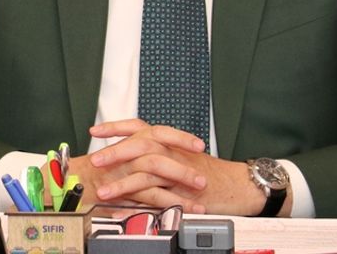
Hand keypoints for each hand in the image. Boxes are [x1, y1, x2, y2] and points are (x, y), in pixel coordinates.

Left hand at [87, 119, 282, 215]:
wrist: (241, 185)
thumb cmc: (212, 174)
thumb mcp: (182, 159)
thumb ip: (159, 156)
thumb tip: (132, 159)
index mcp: (168, 141)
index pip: (139, 126)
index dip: (116, 127)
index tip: (95, 130)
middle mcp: (172, 151)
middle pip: (140, 143)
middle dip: (114, 151)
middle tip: (96, 160)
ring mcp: (177, 170)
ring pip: (145, 169)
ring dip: (121, 181)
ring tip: (103, 191)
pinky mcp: (183, 190)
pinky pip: (158, 195)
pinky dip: (139, 201)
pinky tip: (124, 209)